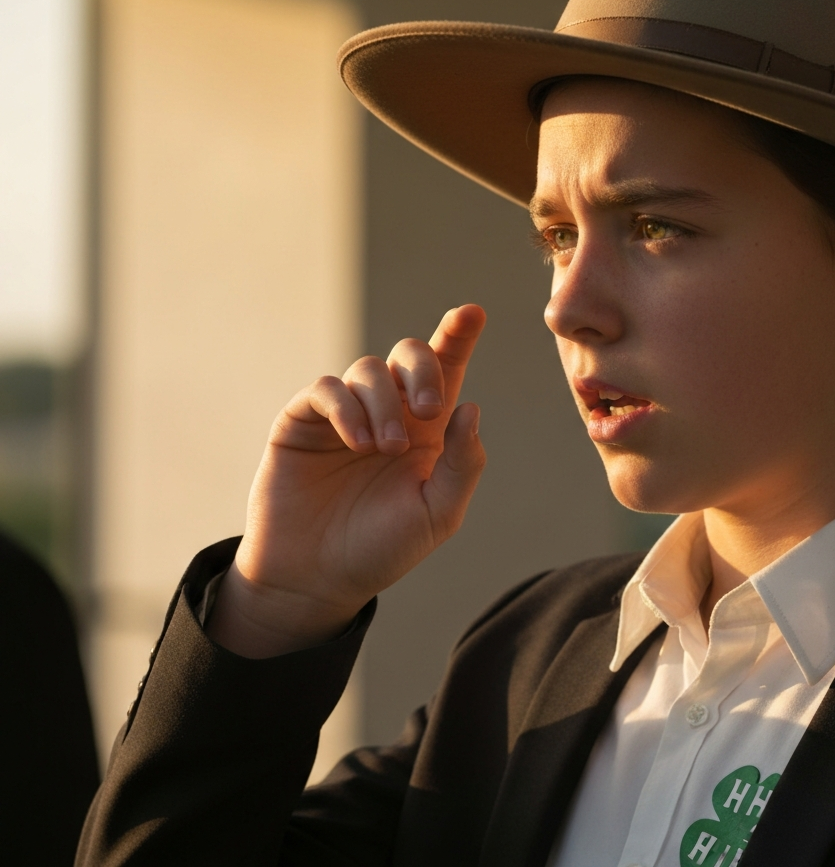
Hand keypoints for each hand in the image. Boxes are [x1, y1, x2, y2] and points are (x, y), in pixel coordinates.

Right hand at [207, 305, 486, 656]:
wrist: (316, 580)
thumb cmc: (381, 549)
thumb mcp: (438, 514)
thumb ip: (461, 463)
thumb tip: (471, 407)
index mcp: (428, 429)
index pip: (447, 369)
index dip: (458, 336)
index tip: (473, 312)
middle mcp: (389, 412)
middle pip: (409, 354)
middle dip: (425, 369)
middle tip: (429, 409)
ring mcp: (345, 413)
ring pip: (369, 369)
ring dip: (384, 402)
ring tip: (385, 447)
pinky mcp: (303, 420)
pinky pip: (327, 389)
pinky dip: (346, 407)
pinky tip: (358, 442)